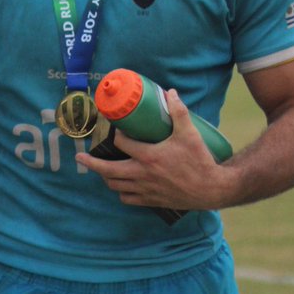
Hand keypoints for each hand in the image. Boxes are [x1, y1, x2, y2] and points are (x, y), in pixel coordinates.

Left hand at [77, 89, 226, 210]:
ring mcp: (146, 189)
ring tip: (100, 169)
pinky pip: (129, 199)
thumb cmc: (201, 160)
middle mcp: (142, 174)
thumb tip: (171, 93)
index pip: (121, 143)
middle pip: (108, 170)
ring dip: (106, 177)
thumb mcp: (190, 133)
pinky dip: (121, 192)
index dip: (115, 136)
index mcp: (148, 157)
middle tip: (80, 157)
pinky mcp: (152, 200)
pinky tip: (121, 186)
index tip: (114, 131)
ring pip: (116, 185)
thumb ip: (179, 112)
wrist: (213, 189)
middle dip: (91, 163)